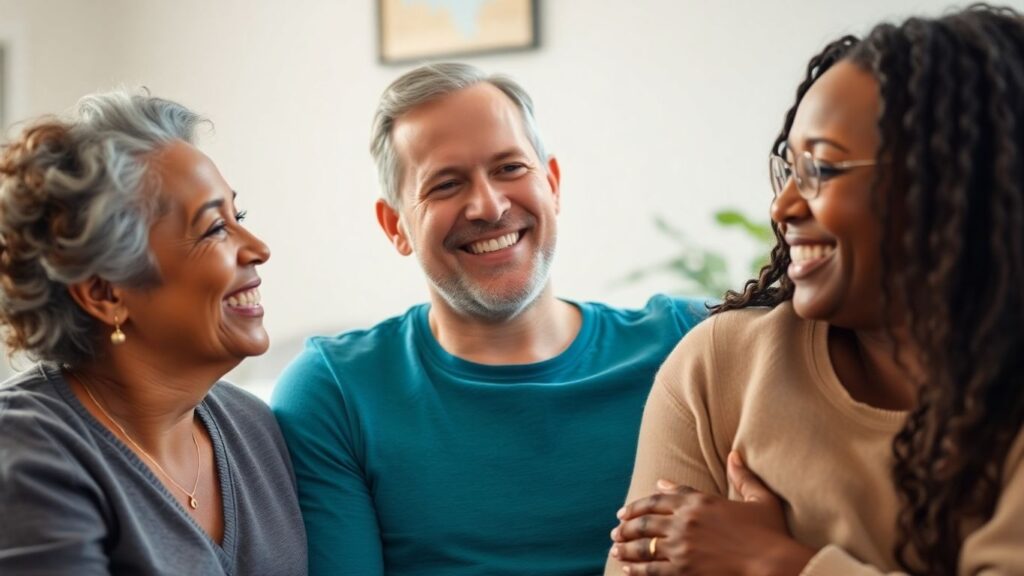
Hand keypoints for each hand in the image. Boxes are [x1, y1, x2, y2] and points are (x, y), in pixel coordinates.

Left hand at [609, 451, 815, 575]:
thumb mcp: (759, 498)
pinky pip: (652, 570)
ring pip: (643, 546)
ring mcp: (682, 547)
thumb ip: (742, 476)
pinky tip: (627, 569)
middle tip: (615, 531)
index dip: (637, 506)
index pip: (657, 499)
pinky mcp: (684, 571)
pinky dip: (637, 569)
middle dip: (626, 527)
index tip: (624, 512)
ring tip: (616, 549)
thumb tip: (734, 454)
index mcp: (699, 502)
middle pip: (644, 521)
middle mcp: (685, 522)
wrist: (774, 563)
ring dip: (626, 547)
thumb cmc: (771, 533)